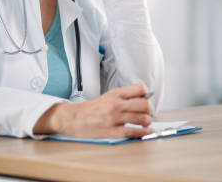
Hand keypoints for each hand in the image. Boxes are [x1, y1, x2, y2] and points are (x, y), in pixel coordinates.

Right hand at [33, 84, 153, 137]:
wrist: (73, 118)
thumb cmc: (90, 109)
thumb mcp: (106, 97)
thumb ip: (122, 97)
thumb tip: (140, 100)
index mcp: (115, 93)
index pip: (139, 88)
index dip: (146, 94)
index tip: (147, 99)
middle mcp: (116, 104)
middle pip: (144, 104)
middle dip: (149, 110)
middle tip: (148, 113)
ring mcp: (114, 118)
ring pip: (141, 118)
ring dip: (147, 121)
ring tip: (146, 122)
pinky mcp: (112, 130)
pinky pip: (132, 131)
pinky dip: (143, 132)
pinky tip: (147, 132)